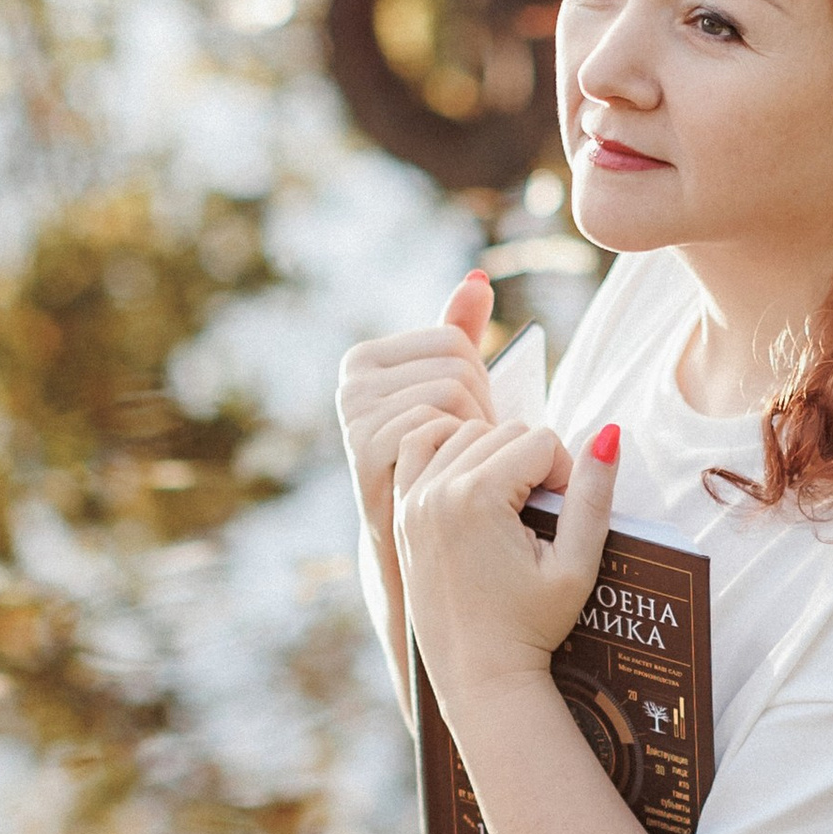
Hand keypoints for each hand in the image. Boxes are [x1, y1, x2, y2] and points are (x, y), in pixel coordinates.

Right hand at [336, 273, 496, 552]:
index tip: (470, 424)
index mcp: (364, 360)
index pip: (455, 342)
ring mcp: (354, 414)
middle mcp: (351, 383)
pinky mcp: (366, 448)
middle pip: (456, 365)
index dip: (481, 383)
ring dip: (476, 434)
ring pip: (454, 392)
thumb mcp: (452, 395)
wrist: (417, 555)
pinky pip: (440, 423)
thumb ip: (460, 333)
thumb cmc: (444, 470)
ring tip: (462, 469)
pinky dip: (461, 451)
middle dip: (482, 409)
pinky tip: (450, 480)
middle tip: (470, 455)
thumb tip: (478, 278)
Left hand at [397, 415, 620, 726]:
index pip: (542, 441)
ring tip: (509, 508)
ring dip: (494, 457)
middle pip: (505, 432)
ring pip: (466, 434)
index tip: (561, 521)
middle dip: (532, 465)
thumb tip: (610, 432)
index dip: (566, 475)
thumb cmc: (532, 626)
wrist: (479, 673)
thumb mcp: (575, 565)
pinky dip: (448, 450)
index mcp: (478, 497)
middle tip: (538, 519)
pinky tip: (472, 483)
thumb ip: (593, 496)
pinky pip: (420, 447)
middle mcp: (437, 489)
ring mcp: (413, 499)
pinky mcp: (402, 511)